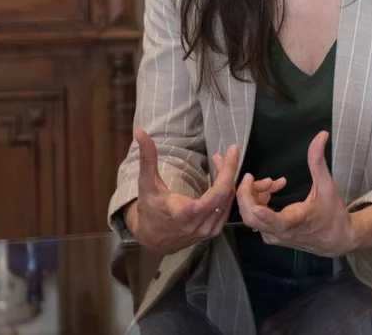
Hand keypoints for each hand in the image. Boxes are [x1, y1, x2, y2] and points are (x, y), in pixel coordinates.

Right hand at [126, 129, 238, 254]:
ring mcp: (207, 230)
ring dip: (227, 177)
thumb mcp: (146, 183)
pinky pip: (226, 208)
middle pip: (223, 194)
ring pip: (227, 200)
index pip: (210, 197)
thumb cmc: (149, 208)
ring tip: (219, 160)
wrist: (152, 239)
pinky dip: (226, 190)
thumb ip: (147, 158)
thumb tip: (140, 132)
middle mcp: (197, 225)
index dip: (224, 174)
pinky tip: (221, 177)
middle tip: (231, 150)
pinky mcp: (212, 231)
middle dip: (229, 169)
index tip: (229, 152)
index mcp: (181, 214)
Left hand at [236, 131, 357, 256]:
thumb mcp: (327, 186)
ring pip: (252, 217)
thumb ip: (318, 161)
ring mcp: (274, 236)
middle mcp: (280, 233)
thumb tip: (321, 135)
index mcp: (294, 223)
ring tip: (272, 182)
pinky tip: (271, 190)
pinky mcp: (272, 236)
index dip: (261, 210)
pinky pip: (257, 219)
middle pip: (251, 217)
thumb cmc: (333, 214)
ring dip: (255, 196)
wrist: (337, 240)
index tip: (252, 194)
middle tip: (251, 176)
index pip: (274, 221)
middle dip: (247, 193)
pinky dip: (258, 202)